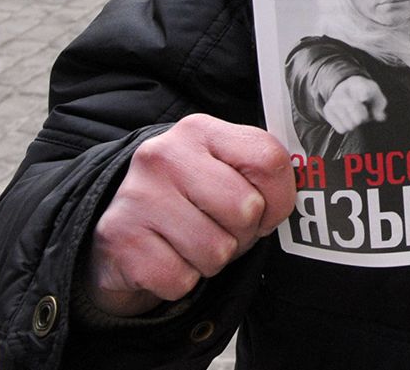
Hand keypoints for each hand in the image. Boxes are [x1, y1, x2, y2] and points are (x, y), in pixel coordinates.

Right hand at [88, 114, 295, 316]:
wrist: (123, 231)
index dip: (280, 197)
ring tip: (191, 242)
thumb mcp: (223, 171)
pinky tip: (167, 257)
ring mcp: (138, 195)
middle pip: (246, 208)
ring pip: (216, 250)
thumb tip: (290, 201)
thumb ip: (259, 174)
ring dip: (212, 260)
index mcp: (201, 130)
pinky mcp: (119, 237)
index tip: (266, 209)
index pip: (269, 160)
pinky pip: (181, 279)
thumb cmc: (191, 201)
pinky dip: (182, 279)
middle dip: (243, 232)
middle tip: (220, 228)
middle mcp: (165, 154)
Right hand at [322, 75, 387, 132]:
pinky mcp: (327, 110)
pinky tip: (347, 118)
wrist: (345, 87)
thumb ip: (380, 106)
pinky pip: (341, 129)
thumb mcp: (376, 96)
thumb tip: (380, 117)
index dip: (364, 95)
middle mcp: (343, 91)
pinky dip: (346, 127)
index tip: (363, 98)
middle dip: (364, 118)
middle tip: (363, 113)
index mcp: (359, 84)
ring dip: (355, 124)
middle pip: (359, 117)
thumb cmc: (365, 94)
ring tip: (355, 115)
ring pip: (350, 125)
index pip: (362, 91)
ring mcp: (333, 101)